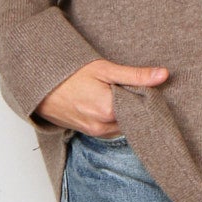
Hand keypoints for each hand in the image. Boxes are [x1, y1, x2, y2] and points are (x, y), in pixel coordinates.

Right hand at [33, 58, 168, 134]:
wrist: (38, 82)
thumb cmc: (68, 72)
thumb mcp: (104, 69)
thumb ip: (135, 75)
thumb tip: (163, 75)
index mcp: (109, 110)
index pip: (142, 111)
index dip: (147, 98)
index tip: (149, 87)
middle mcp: (102, 126)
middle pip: (132, 119)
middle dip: (135, 106)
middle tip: (132, 87)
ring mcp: (93, 132)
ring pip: (121, 125)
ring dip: (123, 112)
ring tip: (115, 93)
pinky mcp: (86, 132)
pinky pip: (108, 128)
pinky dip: (112, 117)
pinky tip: (106, 102)